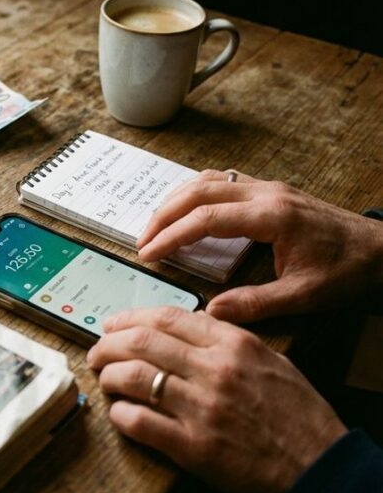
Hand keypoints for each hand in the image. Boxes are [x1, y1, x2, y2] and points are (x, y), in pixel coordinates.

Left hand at [87, 307, 345, 492]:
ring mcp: (202, 408)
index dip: (131, 318)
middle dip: (108, 344)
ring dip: (109, 375)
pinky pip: (139, 421)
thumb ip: (227, 340)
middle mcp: (215, 371)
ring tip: (105, 378)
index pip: (168, 317)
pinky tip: (119, 413)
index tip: (114, 324)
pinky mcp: (193, 446)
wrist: (321, 465)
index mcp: (234, 345)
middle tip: (97, 351)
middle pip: (142, 342)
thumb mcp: (270, 361)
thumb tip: (185, 326)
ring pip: (134, 377)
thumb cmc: (298, 415)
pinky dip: (120, 414)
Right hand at [137, 170, 382, 321]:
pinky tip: (186, 211)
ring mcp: (268, 187)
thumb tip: (212, 312)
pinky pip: (221, 181)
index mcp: (272, 216)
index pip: (206, 218)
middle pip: (199, 191)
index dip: (172, 235)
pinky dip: (195, 193)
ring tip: (155, 226)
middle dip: (164, 215)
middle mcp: (266, 193)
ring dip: (176, 200)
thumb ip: (256, 304)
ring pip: (208, 180)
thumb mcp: (305, 295)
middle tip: (142, 241)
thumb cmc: (350, 271)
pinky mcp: (270, 190)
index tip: (149, 253)